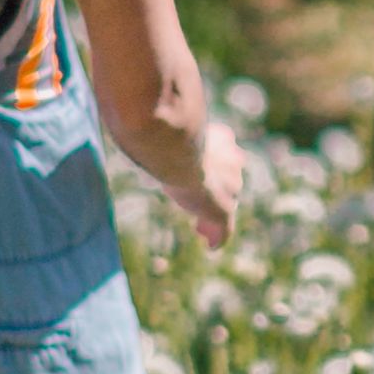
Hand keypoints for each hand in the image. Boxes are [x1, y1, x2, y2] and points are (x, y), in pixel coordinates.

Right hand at [162, 119, 243, 248]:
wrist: (178, 151)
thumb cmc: (168, 135)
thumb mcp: (166, 130)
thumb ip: (163, 131)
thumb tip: (139, 127)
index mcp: (225, 140)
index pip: (228, 154)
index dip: (219, 166)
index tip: (207, 174)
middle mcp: (234, 162)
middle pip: (231, 181)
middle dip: (220, 191)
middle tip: (204, 201)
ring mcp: (232, 188)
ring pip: (227, 204)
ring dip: (215, 215)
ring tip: (201, 227)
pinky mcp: (225, 210)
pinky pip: (224, 228)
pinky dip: (218, 237)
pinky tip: (211, 245)